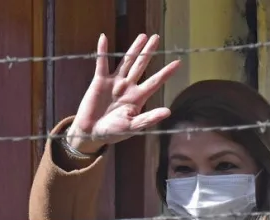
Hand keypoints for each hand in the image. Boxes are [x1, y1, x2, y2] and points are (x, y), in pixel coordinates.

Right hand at [66, 33, 181, 153]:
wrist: (91, 132)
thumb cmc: (113, 132)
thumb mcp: (133, 127)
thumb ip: (149, 118)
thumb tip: (168, 112)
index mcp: (138, 98)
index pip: (155, 82)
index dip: (166, 72)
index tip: (178, 63)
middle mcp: (128, 87)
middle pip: (141, 65)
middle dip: (149, 52)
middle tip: (157, 37)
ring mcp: (114, 82)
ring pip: (126, 61)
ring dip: (134, 48)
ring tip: (143, 36)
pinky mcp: (100, 81)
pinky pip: (102, 63)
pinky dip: (102, 51)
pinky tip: (104, 38)